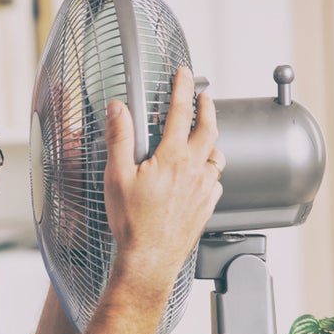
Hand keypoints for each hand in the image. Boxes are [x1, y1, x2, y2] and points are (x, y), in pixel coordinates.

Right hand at [103, 66, 223, 292]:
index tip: (184, 74)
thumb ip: (119, 138)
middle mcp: (194, 170)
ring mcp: (204, 189)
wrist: (149, 259)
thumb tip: (118, 110)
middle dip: (207, 107)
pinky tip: (203, 173)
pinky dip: (211, 170)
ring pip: (217, 156)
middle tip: (204, 97)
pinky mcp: (207, 207)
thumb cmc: (132, 222)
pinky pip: (216, 181)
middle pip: (209, 129)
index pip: (181, 112)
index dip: (183, 88)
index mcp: (172, 158)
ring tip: (203, 136)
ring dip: (211, 141)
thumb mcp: (116, 176)